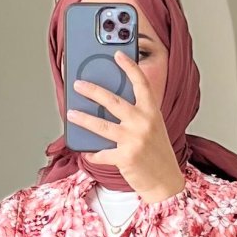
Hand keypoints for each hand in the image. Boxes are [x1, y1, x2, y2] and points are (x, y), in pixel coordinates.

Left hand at [67, 50, 186, 202]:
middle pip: (113, 101)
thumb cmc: (156, 153)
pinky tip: (86, 151)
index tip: (117, 54)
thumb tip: (107, 106)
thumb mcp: (153, 127)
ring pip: (101, 125)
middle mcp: (143, 123)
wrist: (165, 181)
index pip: (141, 83)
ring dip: (83, 118)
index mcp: (152, 112)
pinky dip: (92, 153)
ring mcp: (134, 140)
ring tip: (71, 113)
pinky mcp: (125, 158)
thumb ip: (137, 114)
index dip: (129, 66)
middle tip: (78, 84)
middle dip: (92, 91)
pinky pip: (102, 153)